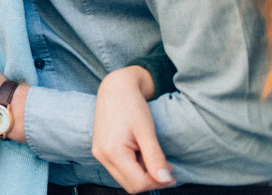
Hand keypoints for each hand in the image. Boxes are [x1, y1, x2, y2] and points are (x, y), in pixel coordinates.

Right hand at [92, 66, 174, 191]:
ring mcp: (99, 153)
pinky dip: (135, 167)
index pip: (138, 183)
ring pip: (125, 179)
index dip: (158, 182)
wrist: (115, 87)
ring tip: (152, 155)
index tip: (171, 171)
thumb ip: (155, 158)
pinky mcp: (102, 150)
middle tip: (165, 165)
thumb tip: (165, 181)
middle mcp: (101, 156)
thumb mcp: (147, 131)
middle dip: (150, 180)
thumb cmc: (131, 105)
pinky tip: (142, 152)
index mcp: (111, 152)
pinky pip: (120, 169)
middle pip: (131, 186)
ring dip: (143, 174)